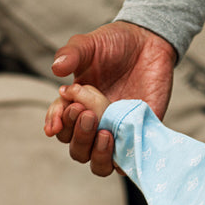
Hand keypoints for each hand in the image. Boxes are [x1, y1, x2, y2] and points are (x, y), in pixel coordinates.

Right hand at [45, 21, 176, 176]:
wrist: (149, 42)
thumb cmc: (115, 43)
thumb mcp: (89, 44)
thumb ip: (72, 53)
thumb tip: (57, 68)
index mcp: (77, 106)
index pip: (60, 127)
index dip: (55, 125)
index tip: (57, 119)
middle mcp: (95, 124)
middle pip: (77, 149)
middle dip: (78, 135)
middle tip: (86, 113)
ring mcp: (117, 132)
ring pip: (99, 163)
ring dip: (97, 153)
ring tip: (104, 132)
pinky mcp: (140, 135)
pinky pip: (129, 161)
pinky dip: (122, 159)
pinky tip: (121, 141)